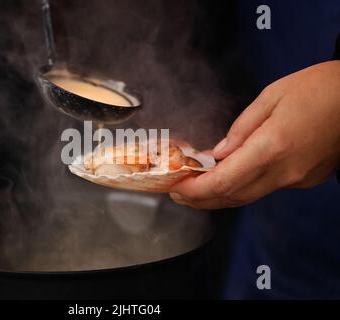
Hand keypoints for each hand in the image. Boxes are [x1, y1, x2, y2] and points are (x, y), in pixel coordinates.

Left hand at [170, 61, 339, 208]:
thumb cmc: (321, 88)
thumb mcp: (272, 96)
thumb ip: (241, 128)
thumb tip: (218, 152)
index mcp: (272, 147)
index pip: (223, 181)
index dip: (195, 189)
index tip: (176, 187)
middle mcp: (284, 171)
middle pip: (232, 196)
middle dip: (200, 198)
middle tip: (178, 193)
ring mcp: (297, 179)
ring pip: (248, 197)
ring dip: (218, 197)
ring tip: (195, 191)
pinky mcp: (305, 179)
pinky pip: (265, 188)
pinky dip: (241, 187)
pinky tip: (228, 178)